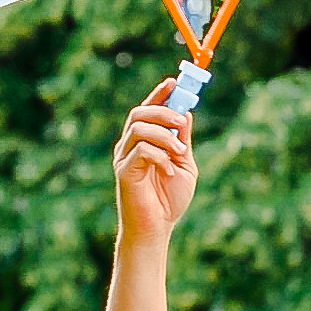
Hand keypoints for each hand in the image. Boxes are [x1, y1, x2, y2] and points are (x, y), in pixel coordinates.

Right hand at [112, 80, 196, 248]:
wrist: (157, 228)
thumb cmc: (169, 199)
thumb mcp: (184, 165)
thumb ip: (183, 141)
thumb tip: (186, 114)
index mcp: (145, 141)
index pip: (148, 110)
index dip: (159, 94)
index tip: (174, 82)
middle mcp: (130, 145)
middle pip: (139, 113)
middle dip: (162, 111)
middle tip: (181, 121)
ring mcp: (124, 157)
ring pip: (139, 128)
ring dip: (165, 135)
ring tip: (180, 152)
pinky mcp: (124, 172)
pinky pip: (140, 151)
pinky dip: (160, 157)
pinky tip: (170, 172)